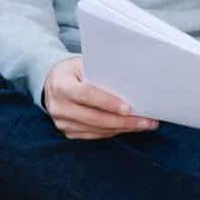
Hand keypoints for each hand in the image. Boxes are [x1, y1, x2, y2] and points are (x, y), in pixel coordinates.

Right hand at [42, 57, 157, 139]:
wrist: (52, 82)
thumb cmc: (74, 71)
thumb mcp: (83, 65)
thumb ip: (101, 73)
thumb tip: (132, 83)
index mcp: (61, 85)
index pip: (86, 95)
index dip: (108, 103)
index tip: (129, 108)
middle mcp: (59, 107)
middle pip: (95, 118)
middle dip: (124, 121)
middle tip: (147, 121)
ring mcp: (62, 123)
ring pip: (98, 130)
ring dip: (123, 128)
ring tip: (145, 124)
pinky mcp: (68, 132)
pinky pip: (95, 135)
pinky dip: (114, 132)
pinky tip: (129, 127)